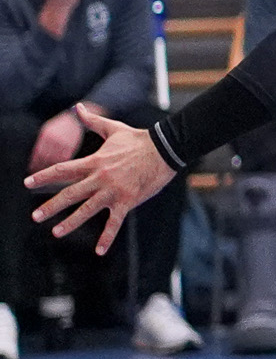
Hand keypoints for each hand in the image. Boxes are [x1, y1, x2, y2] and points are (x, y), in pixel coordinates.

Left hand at [26, 107, 174, 258]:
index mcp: (94, 161)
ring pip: (87, 209)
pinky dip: (107, 237)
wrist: (165, 148)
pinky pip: (115, 222)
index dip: (43, 176)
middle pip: (70, 193)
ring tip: (56, 232)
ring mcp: (114, 190)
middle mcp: (100, 177)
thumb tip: (77, 107)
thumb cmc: (139, 138)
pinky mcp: (128, 201)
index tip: (27, 183)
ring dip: (71, 222)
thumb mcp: (113, 128)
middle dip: (51, 206)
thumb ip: (92, 121)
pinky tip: (99, 251)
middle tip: (35, 217)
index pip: (63, 170)